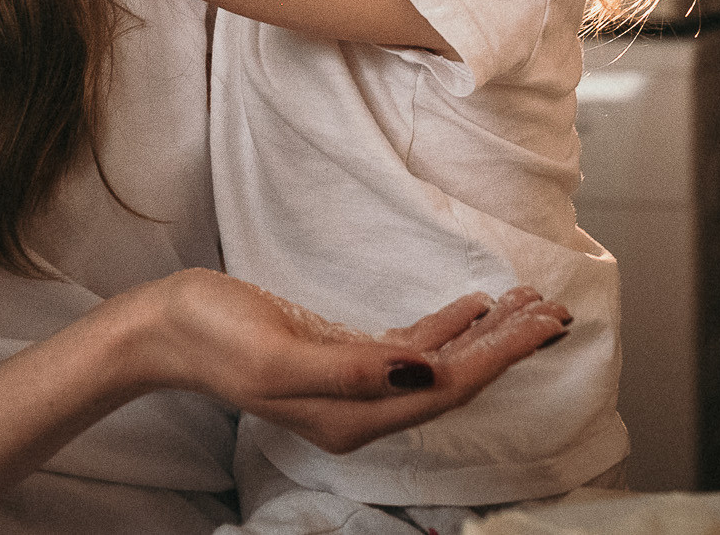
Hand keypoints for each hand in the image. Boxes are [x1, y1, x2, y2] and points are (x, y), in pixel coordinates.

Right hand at [135, 271, 571, 454]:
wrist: (164, 328)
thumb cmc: (214, 335)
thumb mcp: (281, 354)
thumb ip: (355, 368)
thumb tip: (426, 373)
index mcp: (354, 416)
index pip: (447, 389)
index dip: (500, 358)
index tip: (542, 325)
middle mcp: (362, 408)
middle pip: (453, 379)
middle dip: (508, 347)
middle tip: (555, 311)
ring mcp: (352, 385)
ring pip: (437, 364)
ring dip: (484, 334)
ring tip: (528, 304)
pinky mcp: (339, 358)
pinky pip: (409, 348)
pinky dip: (446, 327)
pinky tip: (471, 307)